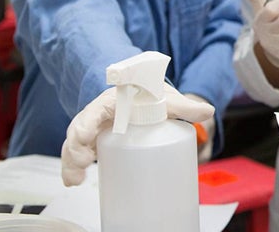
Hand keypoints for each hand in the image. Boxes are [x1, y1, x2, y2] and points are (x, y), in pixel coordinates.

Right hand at [61, 84, 213, 185]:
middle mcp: (98, 114)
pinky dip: (73, 167)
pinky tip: (73, 182)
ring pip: (74, 143)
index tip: (86, 137)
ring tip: (74, 179)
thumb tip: (208, 111)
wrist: (145, 97)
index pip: (96, 110)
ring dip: (71, 161)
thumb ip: (185, 106)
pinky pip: (78, 153)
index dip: (88, 123)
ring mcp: (93, 129)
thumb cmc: (151, 96)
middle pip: (80, 129)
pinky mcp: (93, 142)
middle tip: (82, 162)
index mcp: (113, 100)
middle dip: (76, 147)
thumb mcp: (167, 99)